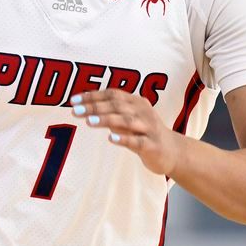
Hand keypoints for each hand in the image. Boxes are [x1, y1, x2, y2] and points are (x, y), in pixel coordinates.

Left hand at [70, 90, 184, 175]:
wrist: (173, 151)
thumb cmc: (144, 133)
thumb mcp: (128, 118)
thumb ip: (111, 111)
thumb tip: (85, 106)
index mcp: (136, 102)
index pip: (112, 94)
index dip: (92, 96)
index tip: (73, 100)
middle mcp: (142, 112)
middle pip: (117, 105)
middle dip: (95, 107)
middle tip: (75, 110)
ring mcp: (148, 128)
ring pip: (126, 121)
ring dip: (107, 119)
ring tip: (89, 121)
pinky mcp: (152, 145)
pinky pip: (137, 142)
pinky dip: (124, 139)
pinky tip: (111, 139)